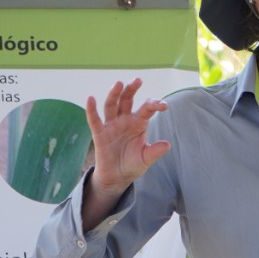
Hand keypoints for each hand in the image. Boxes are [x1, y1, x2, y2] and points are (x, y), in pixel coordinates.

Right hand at [85, 78, 170, 194]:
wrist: (117, 177)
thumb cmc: (133, 164)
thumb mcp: (146, 158)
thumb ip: (155, 151)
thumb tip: (168, 145)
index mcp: (139, 123)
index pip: (147, 109)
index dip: (155, 105)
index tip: (164, 106)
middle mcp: (125, 120)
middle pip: (127, 100)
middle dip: (131, 89)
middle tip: (138, 80)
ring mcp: (112, 125)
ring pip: (111, 105)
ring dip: (114, 94)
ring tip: (118, 84)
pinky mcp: (100, 133)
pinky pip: (95, 120)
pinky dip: (91, 110)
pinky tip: (90, 99)